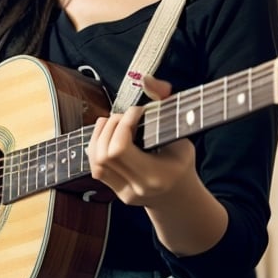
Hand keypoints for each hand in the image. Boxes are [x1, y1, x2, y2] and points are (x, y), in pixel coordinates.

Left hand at [86, 74, 197, 206]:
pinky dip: (97, 147)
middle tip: (125, 117)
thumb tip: (146, 79)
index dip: (124, 124)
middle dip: (111, 127)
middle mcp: (136, 187)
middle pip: (105, 154)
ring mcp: (124, 192)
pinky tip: (107, 136)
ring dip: (100, 136)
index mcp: (156, 175)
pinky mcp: (116, 192)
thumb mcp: (181, 132)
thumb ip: (164, 102)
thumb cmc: (182, 163)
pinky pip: (96, 168)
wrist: (180, 198)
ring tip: (113, 123)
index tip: (138, 112)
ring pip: (96, 162)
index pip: (121, 148)